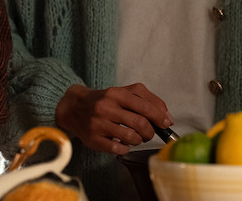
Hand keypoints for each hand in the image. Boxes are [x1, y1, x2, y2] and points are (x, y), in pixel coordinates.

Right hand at [55, 83, 172, 154]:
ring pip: (131, 138)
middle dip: (150, 132)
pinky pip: (118, 149)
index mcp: (116, 93)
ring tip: (136, 138)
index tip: (166, 124)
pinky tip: (123, 143)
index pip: (144, 106)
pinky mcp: (93, 139)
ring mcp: (99, 124)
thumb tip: (167, 117)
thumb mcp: (125, 92)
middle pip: (140, 123)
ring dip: (139, 140)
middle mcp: (106, 107)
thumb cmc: (105, 100)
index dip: (159, 117)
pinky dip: (126, 148)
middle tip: (150, 133)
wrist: (74, 107)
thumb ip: (147, 100)